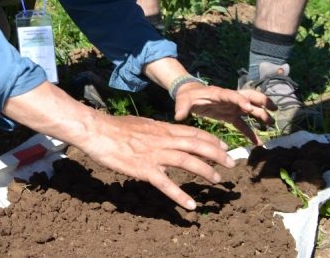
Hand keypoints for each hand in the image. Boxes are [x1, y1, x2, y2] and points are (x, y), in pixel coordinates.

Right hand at [75, 113, 237, 209]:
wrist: (97, 132)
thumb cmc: (115, 128)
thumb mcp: (142, 124)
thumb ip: (157, 131)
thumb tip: (167, 134)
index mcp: (162, 129)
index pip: (193, 133)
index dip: (211, 140)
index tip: (224, 146)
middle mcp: (162, 140)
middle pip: (197, 145)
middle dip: (217, 154)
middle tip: (231, 164)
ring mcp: (154, 155)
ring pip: (187, 161)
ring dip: (205, 171)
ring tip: (217, 180)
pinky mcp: (144, 169)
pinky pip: (166, 184)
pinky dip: (179, 196)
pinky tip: (190, 206)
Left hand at [172, 83, 272, 145]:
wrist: (189, 95)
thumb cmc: (187, 96)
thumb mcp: (182, 100)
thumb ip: (182, 107)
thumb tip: (178, 116)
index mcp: (219, 93)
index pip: (233, 95)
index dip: (241, 100)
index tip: (250, 108)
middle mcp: (229, 99)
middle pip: (249, 96)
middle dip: (262, 101)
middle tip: (273, 109)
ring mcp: (232, 107)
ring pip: (250, 110)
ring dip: (261, 115)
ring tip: (271, 125)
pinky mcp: (231, 116)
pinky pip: (243, 125)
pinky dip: (251, 133)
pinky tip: (258, 144)